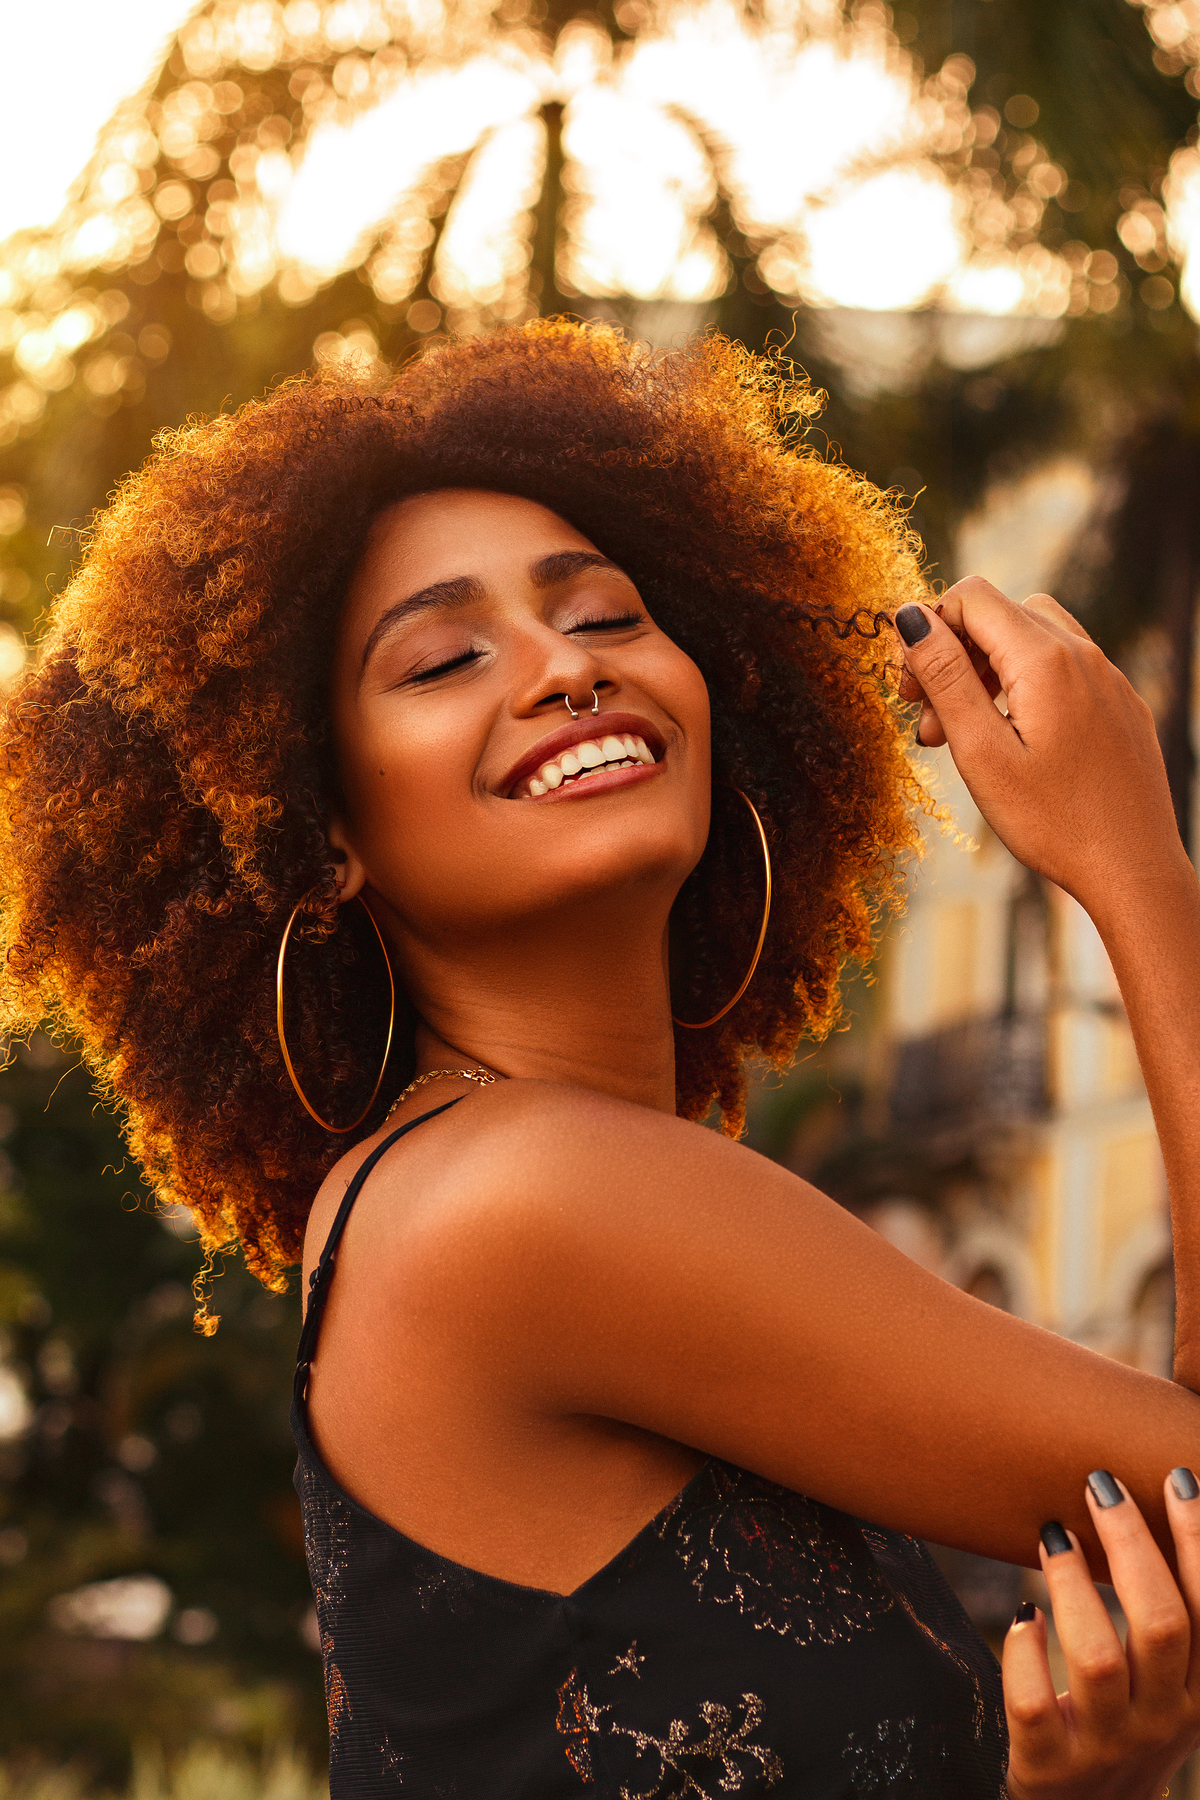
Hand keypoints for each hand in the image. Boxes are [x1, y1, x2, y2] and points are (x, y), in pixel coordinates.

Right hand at [893, 579, 1185, 914]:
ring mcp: (1108, 679)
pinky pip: (1063, 672)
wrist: (1133, 870)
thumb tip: (910, 617)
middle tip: (927, 720)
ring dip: (986, 671)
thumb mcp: (981, 752)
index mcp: (1045, 659)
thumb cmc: (1053, 822)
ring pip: (1031, 640)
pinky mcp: (1119, 706)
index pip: (970, 597)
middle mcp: (1083, 655)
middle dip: (953, 655)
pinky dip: (1023, 689)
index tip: (909, 689)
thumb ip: (945, 677)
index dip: (927, 630)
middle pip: (999, 614)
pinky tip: (1011, 742)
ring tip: (961, 735)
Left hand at [1003, 1470, 1199, 1799]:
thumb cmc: (1129, 1726)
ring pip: (1098, 1658)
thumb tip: (1167, 1503)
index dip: (1199, 1542)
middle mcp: (1163, 1721)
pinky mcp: (1048, 1764)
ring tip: (1053, 1533)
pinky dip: (1025, 1654)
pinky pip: (1034, 1704)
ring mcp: (1106, 1745)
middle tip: (1100, 1484)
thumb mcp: (1169, 1685)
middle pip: (1161, 1623)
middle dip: (1132, 1544)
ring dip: (1074, 1586)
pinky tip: (1022, 1616)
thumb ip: (1173, 1618)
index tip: (1175, 1477)